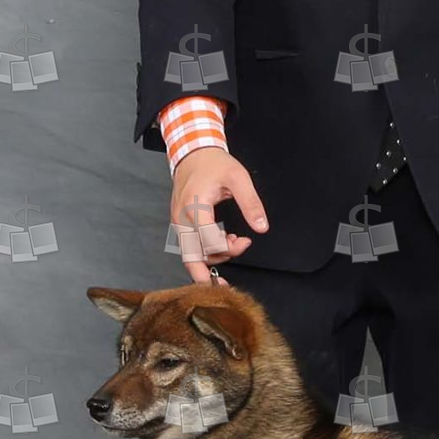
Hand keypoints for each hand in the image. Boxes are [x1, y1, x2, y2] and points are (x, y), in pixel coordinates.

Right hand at [171, 148, 265, 284]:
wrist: (192, 154)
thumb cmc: (214, 164)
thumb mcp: (239, 178)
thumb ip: (251, 203)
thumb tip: (262, 227)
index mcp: (195, 207)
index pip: (208, 241)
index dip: (228, 248)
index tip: (245, 241)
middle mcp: (181, 219)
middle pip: (191, 257)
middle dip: (209, 273)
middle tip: (225, 284)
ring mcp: (177, 223)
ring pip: (189, 255)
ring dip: (211, 258)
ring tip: (233, 244)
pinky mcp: (178, 225)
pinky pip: (188, 247)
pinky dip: (204, 252)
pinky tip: (221, 243)